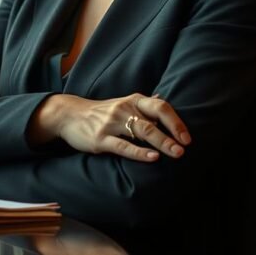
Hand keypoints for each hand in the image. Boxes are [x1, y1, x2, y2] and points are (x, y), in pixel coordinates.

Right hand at [34, 93, 190, 162]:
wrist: (68, 115)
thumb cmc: (101, 112)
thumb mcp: (123, 103)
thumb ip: (143, 104)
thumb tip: (163, 97)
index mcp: (133, 101)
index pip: (160, 107)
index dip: (176, 121)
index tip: (187, 137)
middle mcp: (124, 109)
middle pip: (153, 120)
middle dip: (172, 134)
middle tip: (185, 147)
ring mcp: (111, 124)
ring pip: (141, 132)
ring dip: (161, 142)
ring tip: (175, 153)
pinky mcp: (100, 139)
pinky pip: (123, 146)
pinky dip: (139, 152)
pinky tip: (152, 158)